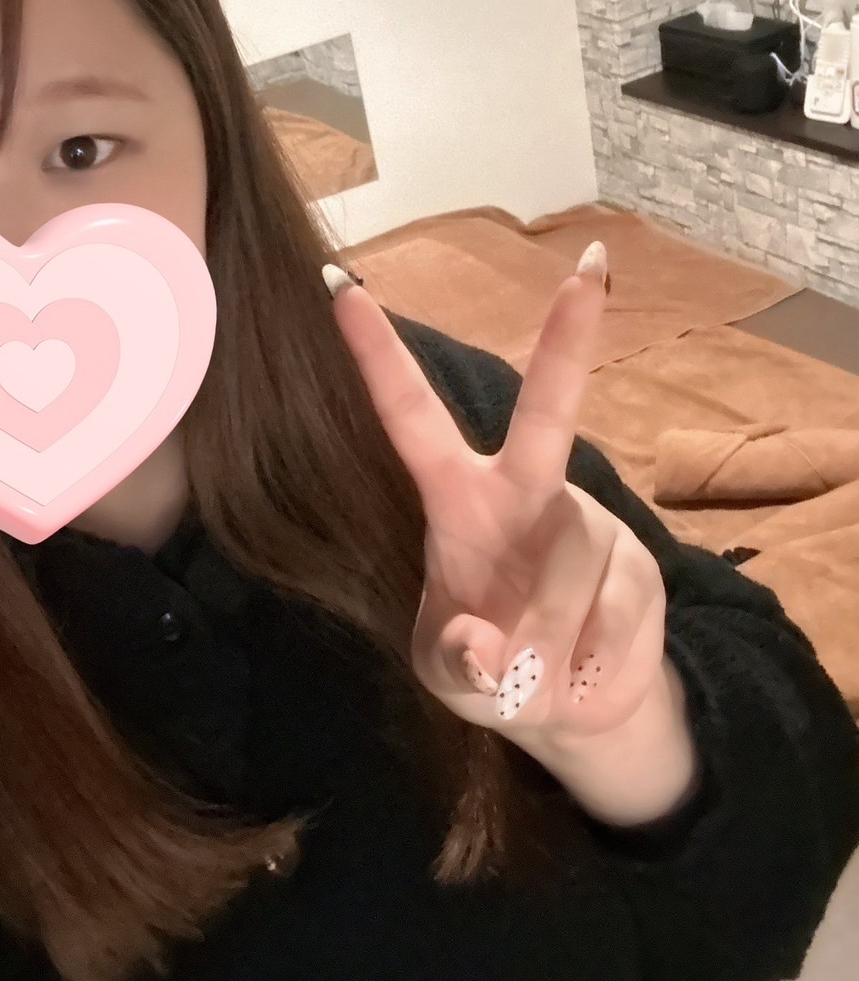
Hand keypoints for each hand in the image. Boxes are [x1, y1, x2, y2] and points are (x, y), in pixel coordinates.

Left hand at [328, 245, 667, 749]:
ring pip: (568, 569)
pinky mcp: (639, 565)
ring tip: (538, 678)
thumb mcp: (449, 677)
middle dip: (569, 341)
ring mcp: (588, 523)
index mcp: (458, 500)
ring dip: (545, 641)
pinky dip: (587, 663)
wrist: (575, 711)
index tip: (340, 286)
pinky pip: (612, 614)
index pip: (410, 417)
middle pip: (548, 411)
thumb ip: (454, 662)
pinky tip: (582, 671)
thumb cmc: (492, 668)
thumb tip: (484, 647)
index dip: (377, 355)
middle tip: (589, 269)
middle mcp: (527, 492)